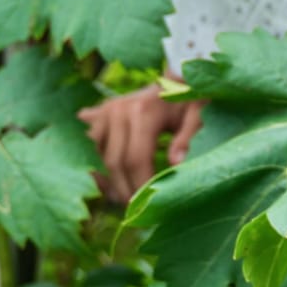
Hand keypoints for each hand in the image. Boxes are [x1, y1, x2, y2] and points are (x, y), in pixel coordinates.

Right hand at [77, 85, 202, 204]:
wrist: (176, 77)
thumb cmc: (190, 97)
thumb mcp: (198, 113)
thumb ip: (189, 137)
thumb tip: (176, 164)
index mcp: (142, 111)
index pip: (135, 159)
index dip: (141, 185)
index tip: (149, 205)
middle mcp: (117, 111)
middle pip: (113, 162)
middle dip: (124, 190)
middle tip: (136, 209)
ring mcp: (104, 112)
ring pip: (96, 158)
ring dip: (107, 182)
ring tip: (123, 198)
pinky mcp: (97, 114)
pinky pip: (88, 149)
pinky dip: (96, 168)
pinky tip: (109, 183)